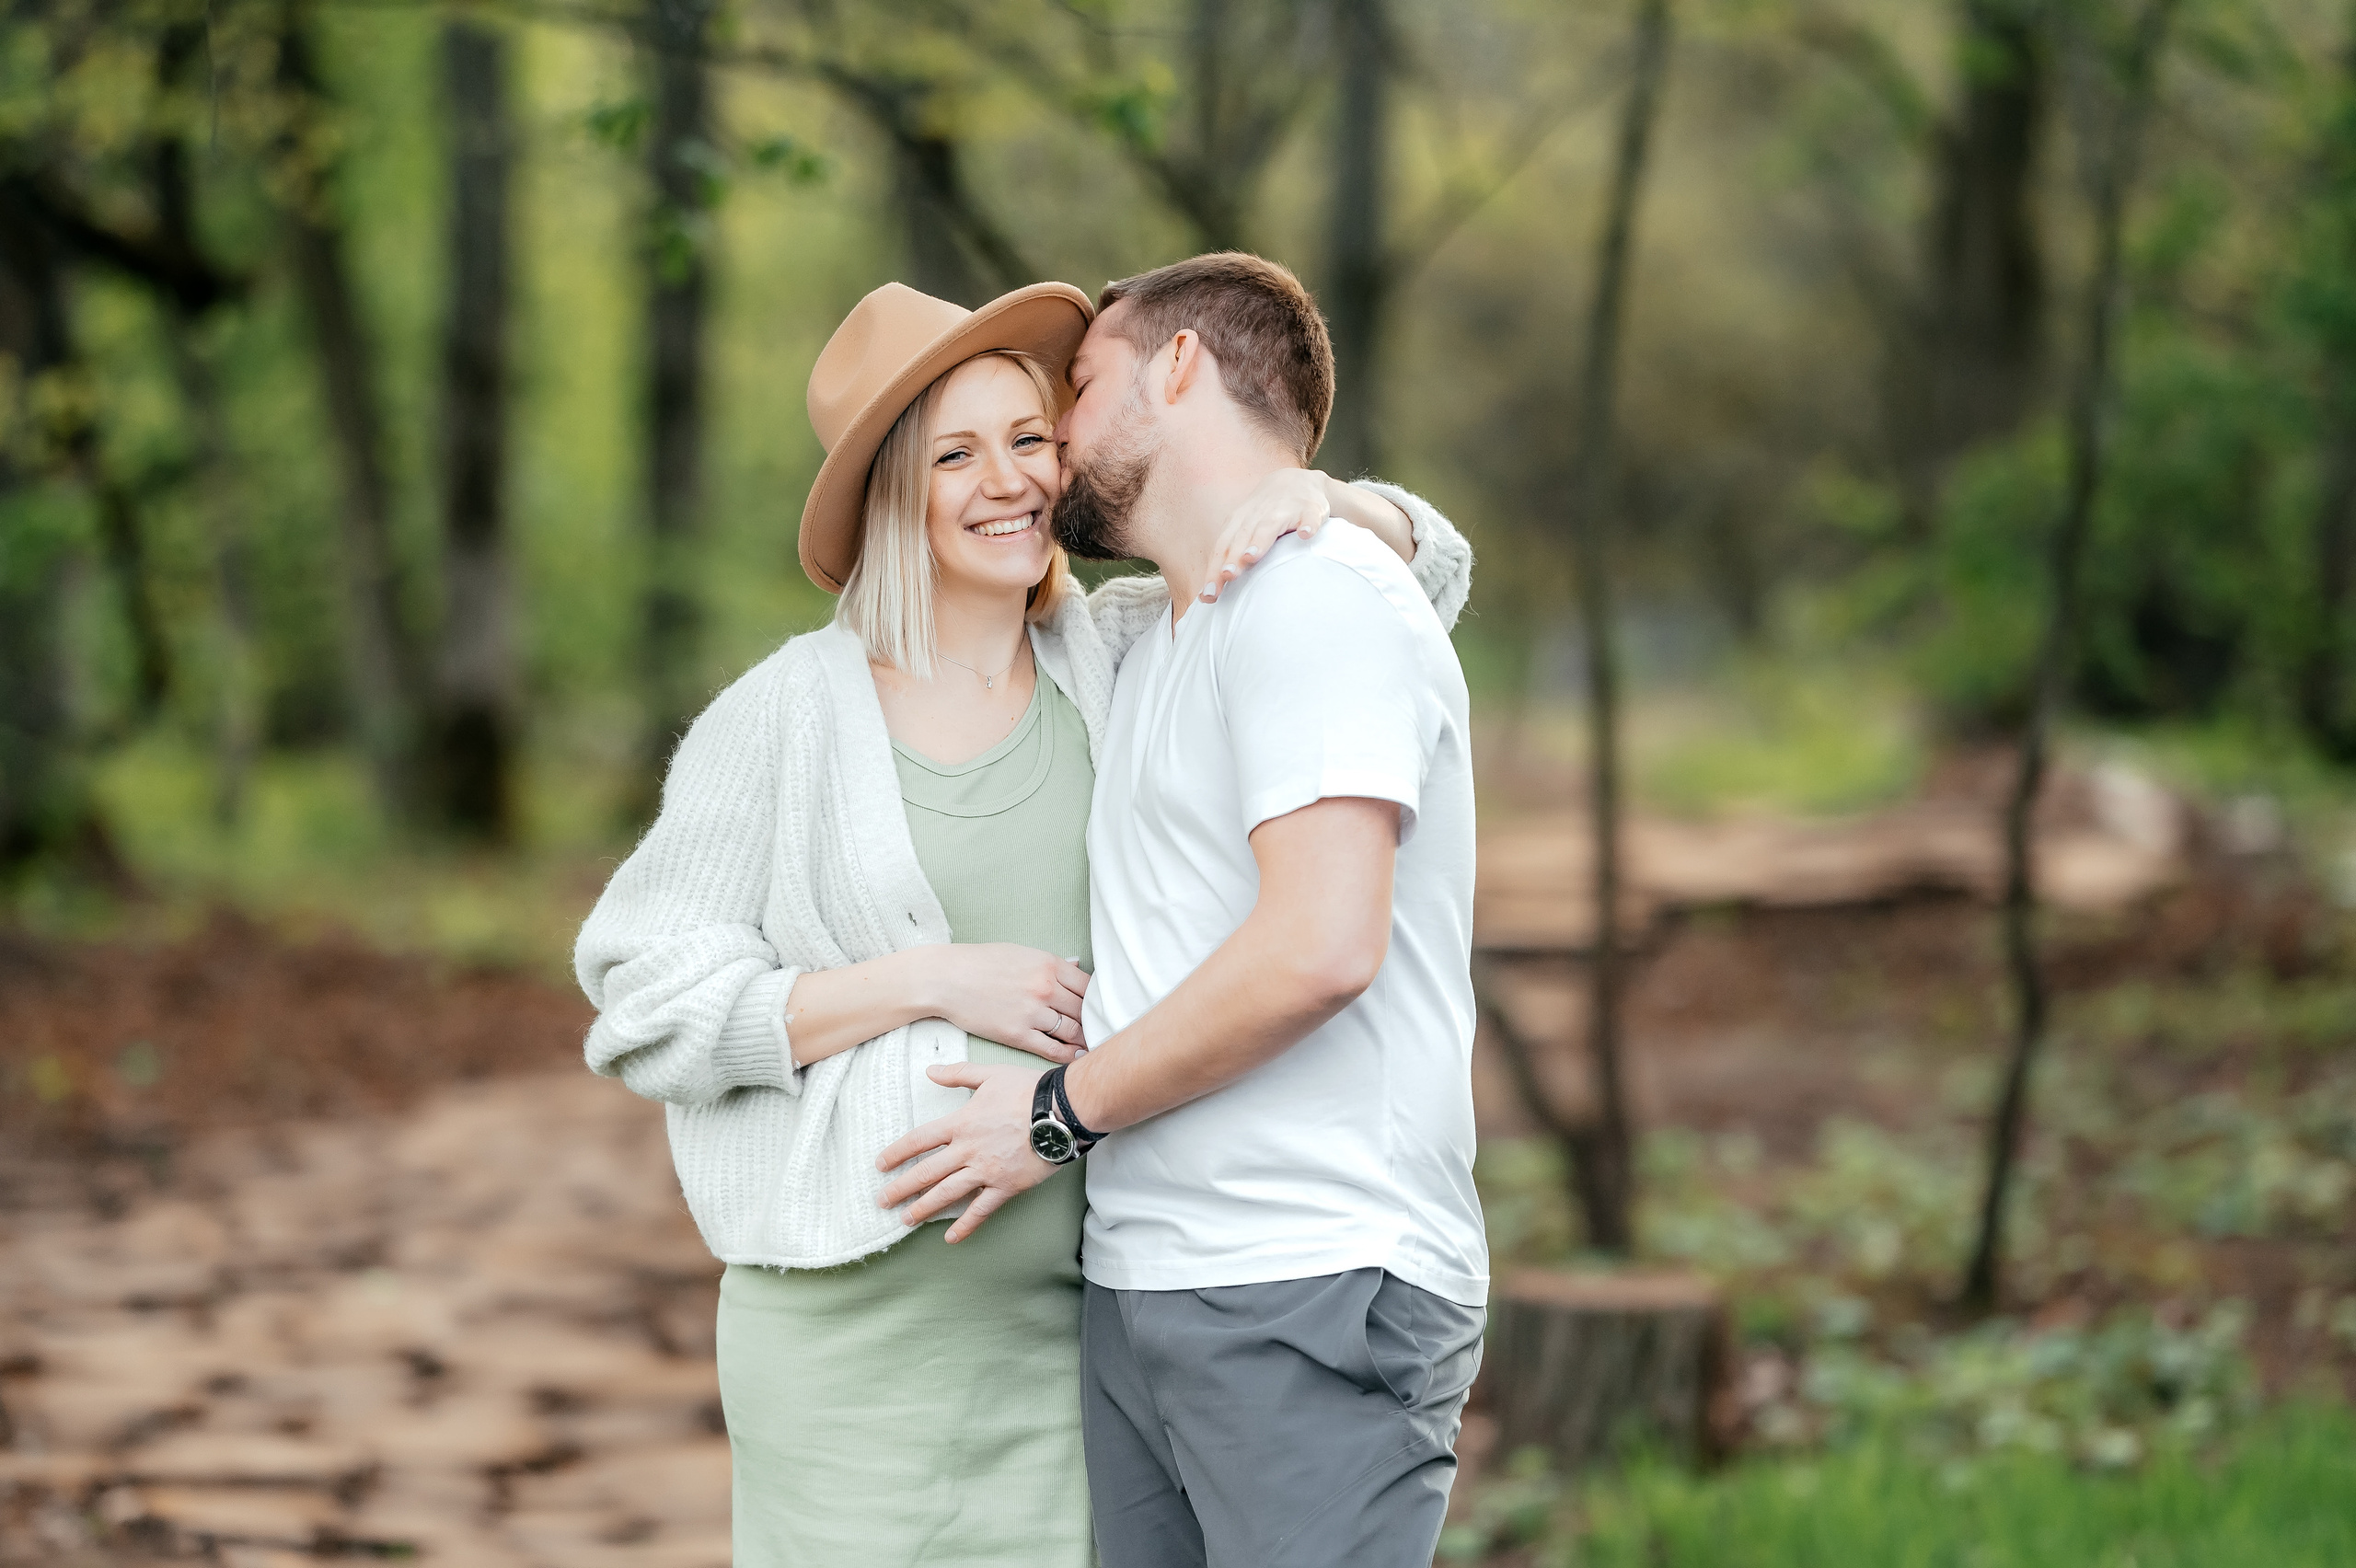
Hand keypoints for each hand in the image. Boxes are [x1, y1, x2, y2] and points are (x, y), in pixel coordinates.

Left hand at [876, 1062, 1055, 1240]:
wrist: (1061, 1111)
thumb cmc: (1027, 1089)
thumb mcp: (990, 1074)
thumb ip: (957, 1074)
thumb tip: (930, 1071)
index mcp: (961, 1123)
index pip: (919, 1140)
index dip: (897, 1153)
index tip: (881, 1164)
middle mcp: (968, 1150)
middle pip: (926, 1172)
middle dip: (901, 1188)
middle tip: (882, 1200)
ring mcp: (986, 1170)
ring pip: (947, 1193)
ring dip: (924, 1208)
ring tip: (906, 1220)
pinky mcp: (1006, 1186)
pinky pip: (981, 1209)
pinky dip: (965, 1225)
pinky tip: (951, 1237)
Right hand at [918, 944, 1089, 1063]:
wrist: (947, 979)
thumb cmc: (981, 962)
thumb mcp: (1020, 952)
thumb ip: (1051, 962)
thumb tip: (1076, 964)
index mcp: (1049, 964)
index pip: (1088, 985)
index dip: (1099, 999)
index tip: (1104, 1008)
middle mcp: (1045, 988)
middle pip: (1084, 1010)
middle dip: (1095, 1021)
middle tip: (1105, 1031)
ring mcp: (1032, 1013)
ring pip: (1072, 1031)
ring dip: (1085, 1040)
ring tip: (1094, 1046)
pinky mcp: (1017, 1035)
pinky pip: (1052, 1049)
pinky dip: (1067, 1055)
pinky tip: (1076, 1057)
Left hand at [1201, 468, 1332, 603]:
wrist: (1298, 481)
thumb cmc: (1265, 516)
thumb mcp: (1244, 531)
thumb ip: (1230, 559)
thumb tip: (1207, 596)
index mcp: (1239, 522)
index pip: (1223, 547)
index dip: (1215, 569)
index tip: (1209, 594)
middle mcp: (1259, 515)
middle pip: (1242, 537)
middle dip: (1233, 557)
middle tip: (1227, 576)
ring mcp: (1284, 510)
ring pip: (1269, 525)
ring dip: (1260, 541)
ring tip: (1251, 557)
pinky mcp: (1310, 509)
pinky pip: (1309, 517)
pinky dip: (1308, 525)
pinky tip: (1306, 535)